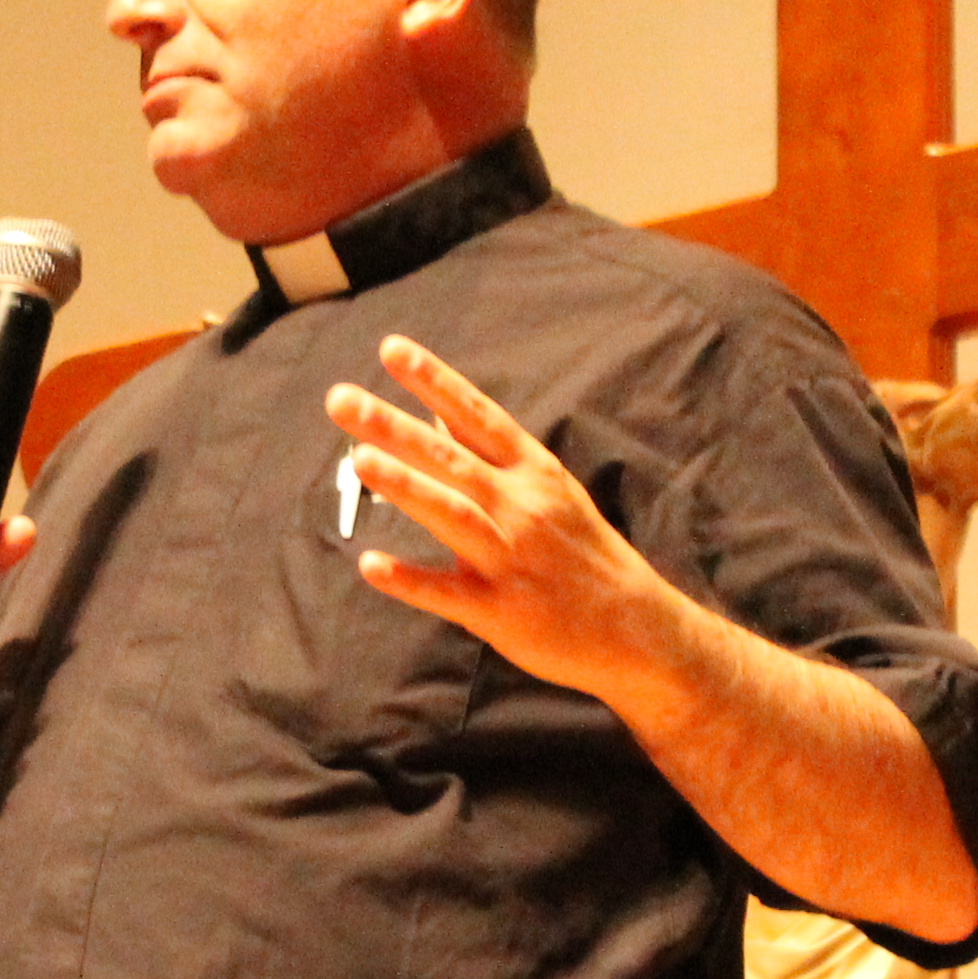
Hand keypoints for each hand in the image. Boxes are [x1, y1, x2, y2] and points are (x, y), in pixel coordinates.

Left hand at [324, 336, 671, 694]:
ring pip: (453, 515)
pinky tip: (370, 565)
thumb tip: (438, 409)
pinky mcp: (501, 611)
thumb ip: (489, 454)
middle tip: (340, 398)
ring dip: (406, 486)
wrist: (637, 629)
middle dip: (394, 427)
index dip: (434, 380)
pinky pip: (449, 593)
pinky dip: (411, 579)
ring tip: (359, 459)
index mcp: (534, 473)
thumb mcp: (546, 489)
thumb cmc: (582, 553)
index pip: (477, 416)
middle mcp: (522, 507)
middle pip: (451, 459)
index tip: (390, 348)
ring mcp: (512, 559)